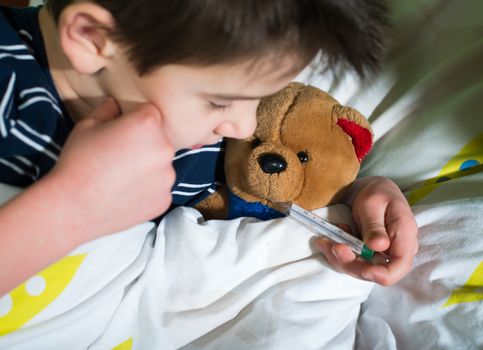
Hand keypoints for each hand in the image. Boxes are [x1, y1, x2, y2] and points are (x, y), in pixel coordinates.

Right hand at [49, 97, 175, 241]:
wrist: (73, 208)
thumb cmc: (77, 161)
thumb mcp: (87, 126)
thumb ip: (107, 110)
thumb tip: (114, 103)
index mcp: (148, 124)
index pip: (149, 113)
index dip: (134, 119)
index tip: (120, 132)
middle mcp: (165, 148)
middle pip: (159, 139)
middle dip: (144, 144)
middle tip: (119, 157)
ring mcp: (168, 177)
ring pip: (161, 165)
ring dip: (148, 168)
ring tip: (120, 178)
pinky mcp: (165, 200)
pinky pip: (159, 189)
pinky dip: (147, 190)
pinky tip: (125, 194)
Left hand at [315, 176, 417, 285]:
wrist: (373, 190)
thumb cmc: (376, 193)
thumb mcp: (372, 204)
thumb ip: (375, 226)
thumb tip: (379, 247)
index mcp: (404, 235)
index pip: (400, 265)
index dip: (383, 275)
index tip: (364, 270)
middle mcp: (396, 249)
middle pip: (377, 272)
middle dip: (352, 264)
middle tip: (333, 246)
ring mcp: (383, 254)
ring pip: (361, 269)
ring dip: (340, 258)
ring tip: (325, 241)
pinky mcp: (369, 255)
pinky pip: (353, 262)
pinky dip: (338, 254)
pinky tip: (330, 240)